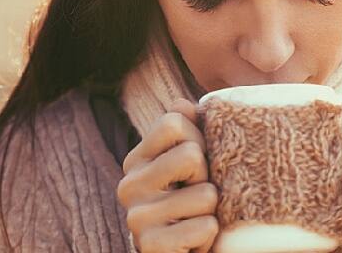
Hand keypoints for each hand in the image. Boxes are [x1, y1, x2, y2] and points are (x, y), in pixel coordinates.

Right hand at [117, 98, 218, 252]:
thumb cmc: (191, 205)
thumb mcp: (189, 165)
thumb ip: (187, 131)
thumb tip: (182, 103)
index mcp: (137, 159)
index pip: (174, 122)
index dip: (199, 139)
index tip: (197, 164)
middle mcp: (129, 185)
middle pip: (191, 154)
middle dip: (208, 176)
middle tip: (199, 195)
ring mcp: (136, 218)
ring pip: (206, 194)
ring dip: (212, 210)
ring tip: (196, 219)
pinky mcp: (150, 246)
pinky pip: (206, 227)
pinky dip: (209, 235)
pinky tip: (194, 240)